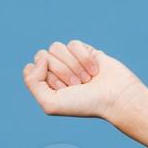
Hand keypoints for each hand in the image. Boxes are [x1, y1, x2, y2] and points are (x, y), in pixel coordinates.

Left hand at [22, 40, 146, 120]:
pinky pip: (73, 43)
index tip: (63, 91)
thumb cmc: (84, 104)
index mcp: (45, 85)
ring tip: (86, 79)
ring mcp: (69, 60)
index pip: (32, 68)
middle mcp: (55, 71)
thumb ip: (32, 82)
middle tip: (78, 86)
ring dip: (72, 65)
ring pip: (56, 47)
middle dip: (61, 71)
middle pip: (43, 55)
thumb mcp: (50, 103)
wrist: (114, 97)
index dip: (47, 78)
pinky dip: (83, 58)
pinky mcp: (84, 50)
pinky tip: (94, 70)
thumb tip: (40, 58)